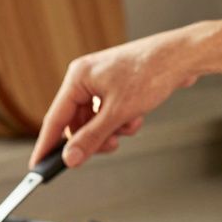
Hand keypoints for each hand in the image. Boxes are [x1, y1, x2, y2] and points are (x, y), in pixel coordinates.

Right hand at [31, 27, 200, 167]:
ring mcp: (101, 83)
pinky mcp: (115, 87)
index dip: (46, 145)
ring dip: (111, 130)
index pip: (55, 118)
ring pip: (94, 122)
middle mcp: (86, 79)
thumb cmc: (151, 72)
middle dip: (94, 137)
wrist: (183, 56)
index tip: (37, 165)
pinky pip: (108, 115)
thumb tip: (70, 158)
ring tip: (128, 126)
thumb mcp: (118, 113)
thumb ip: (91, 138)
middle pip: (76, 123)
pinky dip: (121, 122)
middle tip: (110, 144)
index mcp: (78, 78)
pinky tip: (135, 117)